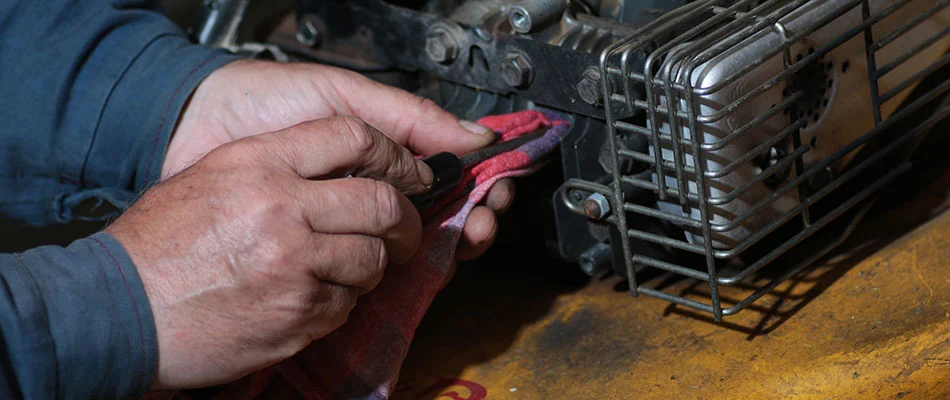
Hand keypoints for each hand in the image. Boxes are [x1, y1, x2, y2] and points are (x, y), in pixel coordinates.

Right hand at [109, 116, 430, 387]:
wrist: (119, 311)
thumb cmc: (157, 247)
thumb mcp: (209, 178)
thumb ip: (273, 165)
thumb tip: (339, 170)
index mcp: (258, 163)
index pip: (353, 136)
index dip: (394, 155)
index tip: (408, 173)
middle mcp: (281, 207)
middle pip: (382, 203)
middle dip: (405, 221)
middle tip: (404, 232)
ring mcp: (293, 263)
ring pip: (372, 259)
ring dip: (371, 267)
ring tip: (349, 270)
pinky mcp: (297, 313)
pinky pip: (347, 304)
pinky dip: (340, 303)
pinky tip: (311, 299)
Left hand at [164, 60, 514, 258]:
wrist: (192, 130)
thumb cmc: (262, 102)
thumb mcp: (342, 96)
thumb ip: (408, 117)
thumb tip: (477, 137)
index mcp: (388, 154)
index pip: (453, 176)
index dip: (482, 186)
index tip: (496, 190)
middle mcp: (378, 194)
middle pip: (448, 217)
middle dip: (475, 220)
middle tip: (479, 222)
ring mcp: (353, 229)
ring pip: (422, 249)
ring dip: (450, 245)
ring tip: (457, 236)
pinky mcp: (323, 260)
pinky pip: (374, 274)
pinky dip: (404, 272)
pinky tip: (413, 261)